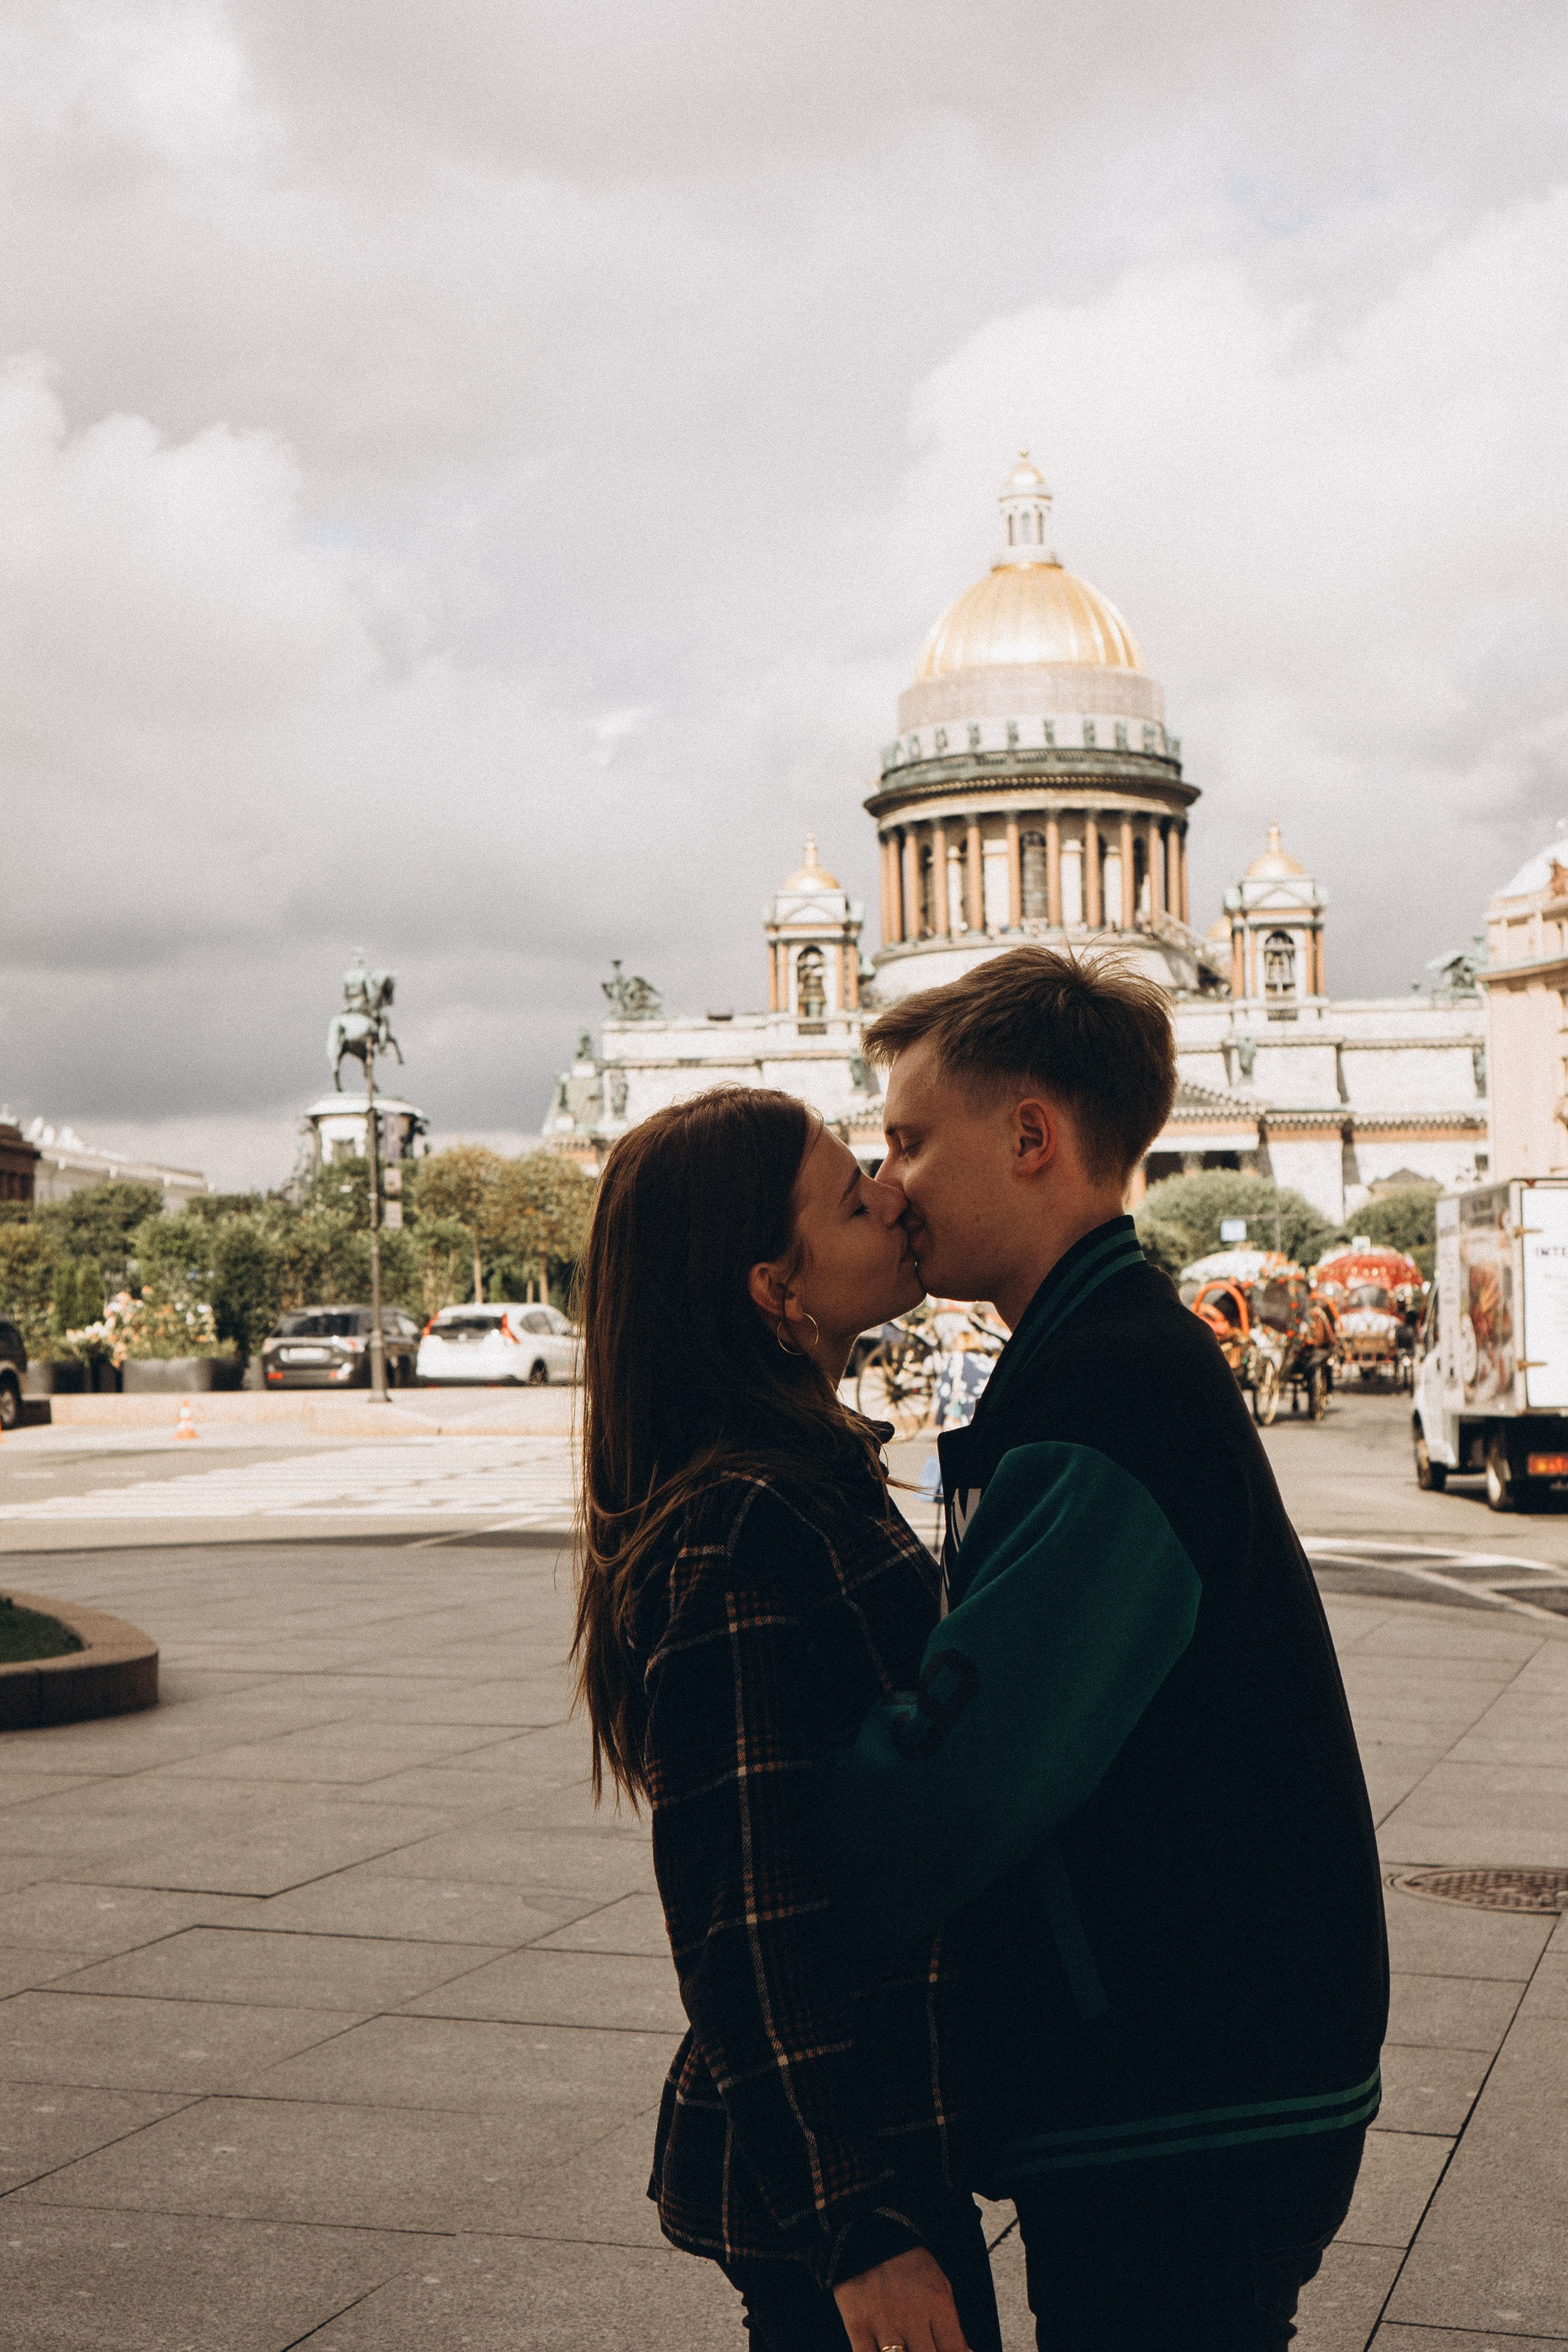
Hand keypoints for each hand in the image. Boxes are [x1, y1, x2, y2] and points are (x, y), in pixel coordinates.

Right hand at [832, 2246, 968, 2351]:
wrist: (870, 2235)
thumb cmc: (909, 2265)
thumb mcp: (940, 2287)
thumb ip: (952, 2325)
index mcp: (937, 2305)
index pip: (954, 2351)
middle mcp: (912, 2317)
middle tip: (924, 2349)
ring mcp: (884, 2323)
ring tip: (907, 2351)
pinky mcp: (858, 2326)